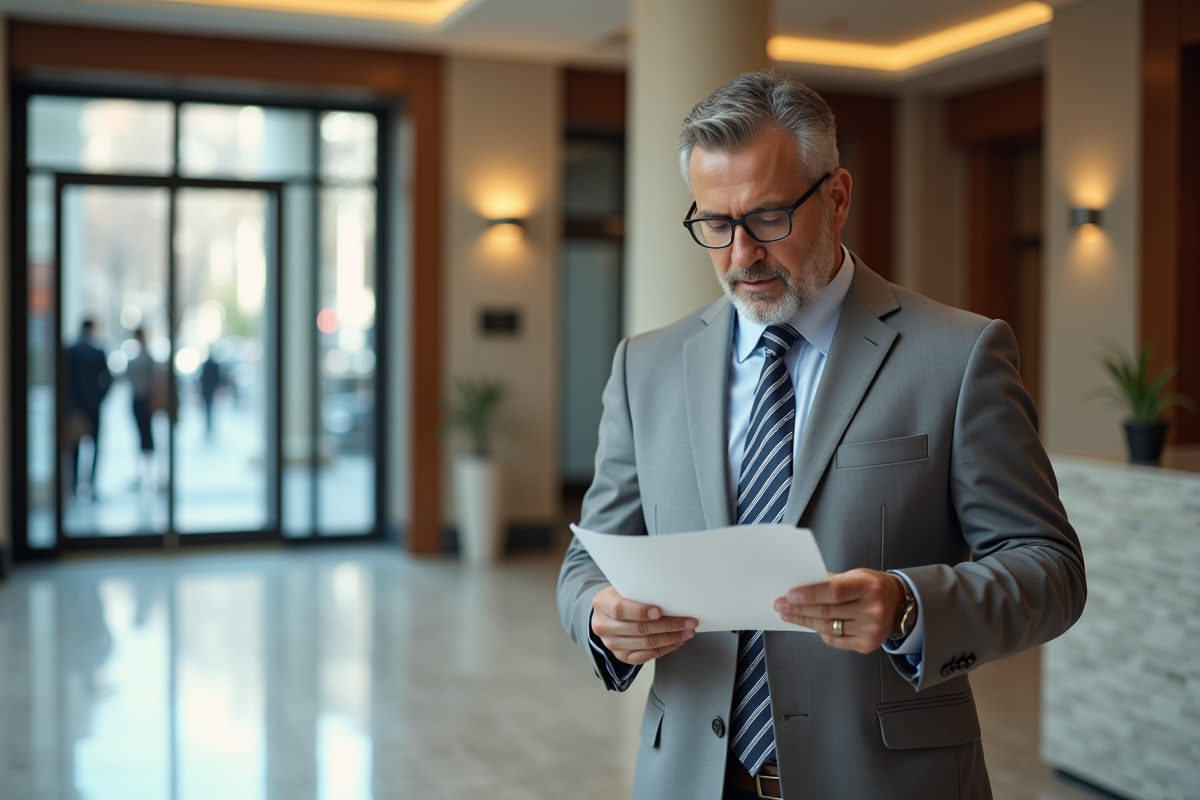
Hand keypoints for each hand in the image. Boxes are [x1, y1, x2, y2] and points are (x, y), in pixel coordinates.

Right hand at [591, 586, 697, 664]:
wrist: (607, 613)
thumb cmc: (621, 597)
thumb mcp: (623, 588)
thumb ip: (639, 591)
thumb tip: (669, 593)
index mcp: (602, 604)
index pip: (620, 610)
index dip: (640, 611)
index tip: (659, 611)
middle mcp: (603, 626)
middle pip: (639, 629)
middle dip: (667, 625)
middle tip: (688, 622)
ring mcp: (612, 644)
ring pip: (646, 644)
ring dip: (670, 638)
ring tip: (687, 631)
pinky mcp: (622, 656)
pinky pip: (646, 656)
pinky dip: (665, 648)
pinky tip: (677, 641)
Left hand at [773, 569, 906, 653]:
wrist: (898, 603)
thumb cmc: (873, 586)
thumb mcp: (855, 575)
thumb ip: (831, 581)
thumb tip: (802, 586)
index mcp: (868, 586)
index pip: (834, 591)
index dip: (810, 594)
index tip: (790, 595)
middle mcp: (872, 609)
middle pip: (827, 611)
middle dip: (799, 609)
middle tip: (781, 605)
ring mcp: (871, 629)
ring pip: (828, 627)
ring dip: (804, 621)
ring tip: (789, 615)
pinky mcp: (867, 644)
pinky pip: (835, 640)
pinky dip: (821, 632)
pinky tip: (811, 624)